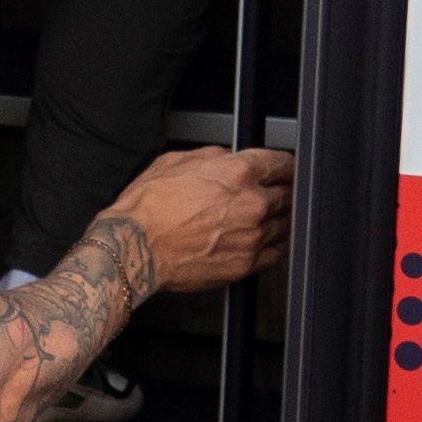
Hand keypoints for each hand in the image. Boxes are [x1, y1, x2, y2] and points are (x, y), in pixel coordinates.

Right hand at [113, 146, 292, 294]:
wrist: (133, 248)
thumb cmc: (146, 208)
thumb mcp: (174, 162)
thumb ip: (212, 157)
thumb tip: (226, 158)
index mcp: (238, 173)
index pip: (284, 164)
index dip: (284, 166)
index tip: (282, 171)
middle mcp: (252, 203)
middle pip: (288, 195)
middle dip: (278, 193)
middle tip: (264, 196)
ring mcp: (252, 236)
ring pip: (284, 225)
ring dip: (274, 221)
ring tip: (254, 221)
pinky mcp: (245, 264)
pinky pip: (274, 253)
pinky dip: (268, 246)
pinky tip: (253, 242)